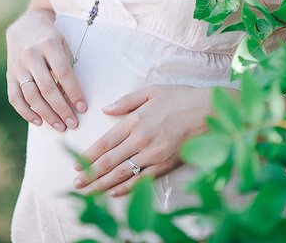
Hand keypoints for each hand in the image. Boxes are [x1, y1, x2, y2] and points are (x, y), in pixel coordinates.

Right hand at [6, 10, 87, 132]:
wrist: (25, 26)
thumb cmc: (50, 39)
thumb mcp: (63, 45)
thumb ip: (66, 68)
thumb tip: (70, 99)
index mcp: (48, 44)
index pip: (63, 73)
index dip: (74, 92)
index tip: (83, 108)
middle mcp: (30, 55)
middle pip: (47, 87)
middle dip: (62, 109)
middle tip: (73, 124)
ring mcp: (18, 66)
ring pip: (31, 96)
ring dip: (47, 114)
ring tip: (60, 127)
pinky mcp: (9, 75)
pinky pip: (15, 98)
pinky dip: (26, 112)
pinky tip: (39, 122)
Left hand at [74, 84, 212, 196]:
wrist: (210, 112)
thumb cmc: (181, 98)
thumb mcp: (151, 91)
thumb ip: (126, 101)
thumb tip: (105, 109)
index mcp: (135, 121)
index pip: (105, 143)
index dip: (88, 155)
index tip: (75, 163)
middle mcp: (141, 140)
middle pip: (109, 162)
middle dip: (90, 174)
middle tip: (76, 184)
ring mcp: (154, 155)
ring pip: (123, 174)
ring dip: (102, 185)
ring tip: (88, 192)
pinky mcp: (166, 165)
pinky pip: (142, 180)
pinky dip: (127, 188)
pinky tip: (114, 193)